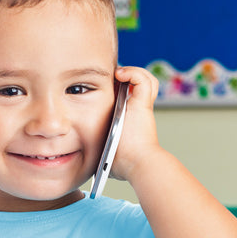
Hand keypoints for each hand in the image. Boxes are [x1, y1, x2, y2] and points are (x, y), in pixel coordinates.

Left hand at [109, 66, 160, 182]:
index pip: (129, 98)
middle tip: (109, 78)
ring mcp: (142, 106)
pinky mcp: (143, 104)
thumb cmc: (122, 164)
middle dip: (126, 78)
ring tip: (118, 75)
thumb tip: (91, 160)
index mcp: (130, 120)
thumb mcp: (107, 154)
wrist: (136, 164)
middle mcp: (139, 111)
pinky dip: (133, 73)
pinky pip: (142, 79)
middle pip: (140, 86)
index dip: (119, 90)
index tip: (102, 90)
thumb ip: (101, 150)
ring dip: (133, 73)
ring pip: (145, 80)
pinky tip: (120, 76)